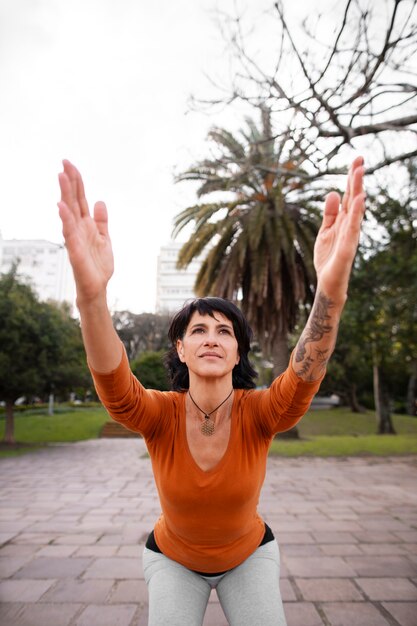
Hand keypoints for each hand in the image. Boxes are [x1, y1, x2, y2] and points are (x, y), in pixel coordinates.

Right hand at [58, 160, 113, 303]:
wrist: (98, 287)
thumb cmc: (98, 265)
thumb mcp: (104, 238)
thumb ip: (102, 221)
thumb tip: (100, 201)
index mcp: (86, 224)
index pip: (80, 198)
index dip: (76, 181)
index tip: (69, 164)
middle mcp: (78, 228)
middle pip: (73, 201)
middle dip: (69, 182)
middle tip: (64, 162)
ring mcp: (75, 238)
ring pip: (68, 212)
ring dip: (65, 194)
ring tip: (61, 176)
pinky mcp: (75, 250)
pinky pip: (69, 233)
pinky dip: (65, 219)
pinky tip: (61, 207)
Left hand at [314, 156, 364, 303]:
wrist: (327, 282)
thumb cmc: (328, 258)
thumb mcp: (325, 231)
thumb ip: (330, 213)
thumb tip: (334, 192)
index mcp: (344, 220)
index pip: (350, 195)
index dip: (352, 178)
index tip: (357, 159)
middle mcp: (350, 225)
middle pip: (354, 198)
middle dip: (356, 179)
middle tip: (360, 158)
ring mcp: (350, 235)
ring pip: (355, 209)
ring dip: (358, 190)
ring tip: (359, 172)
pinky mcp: (347, 247)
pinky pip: (353, 228)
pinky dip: (356, 213)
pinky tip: (359, 200)